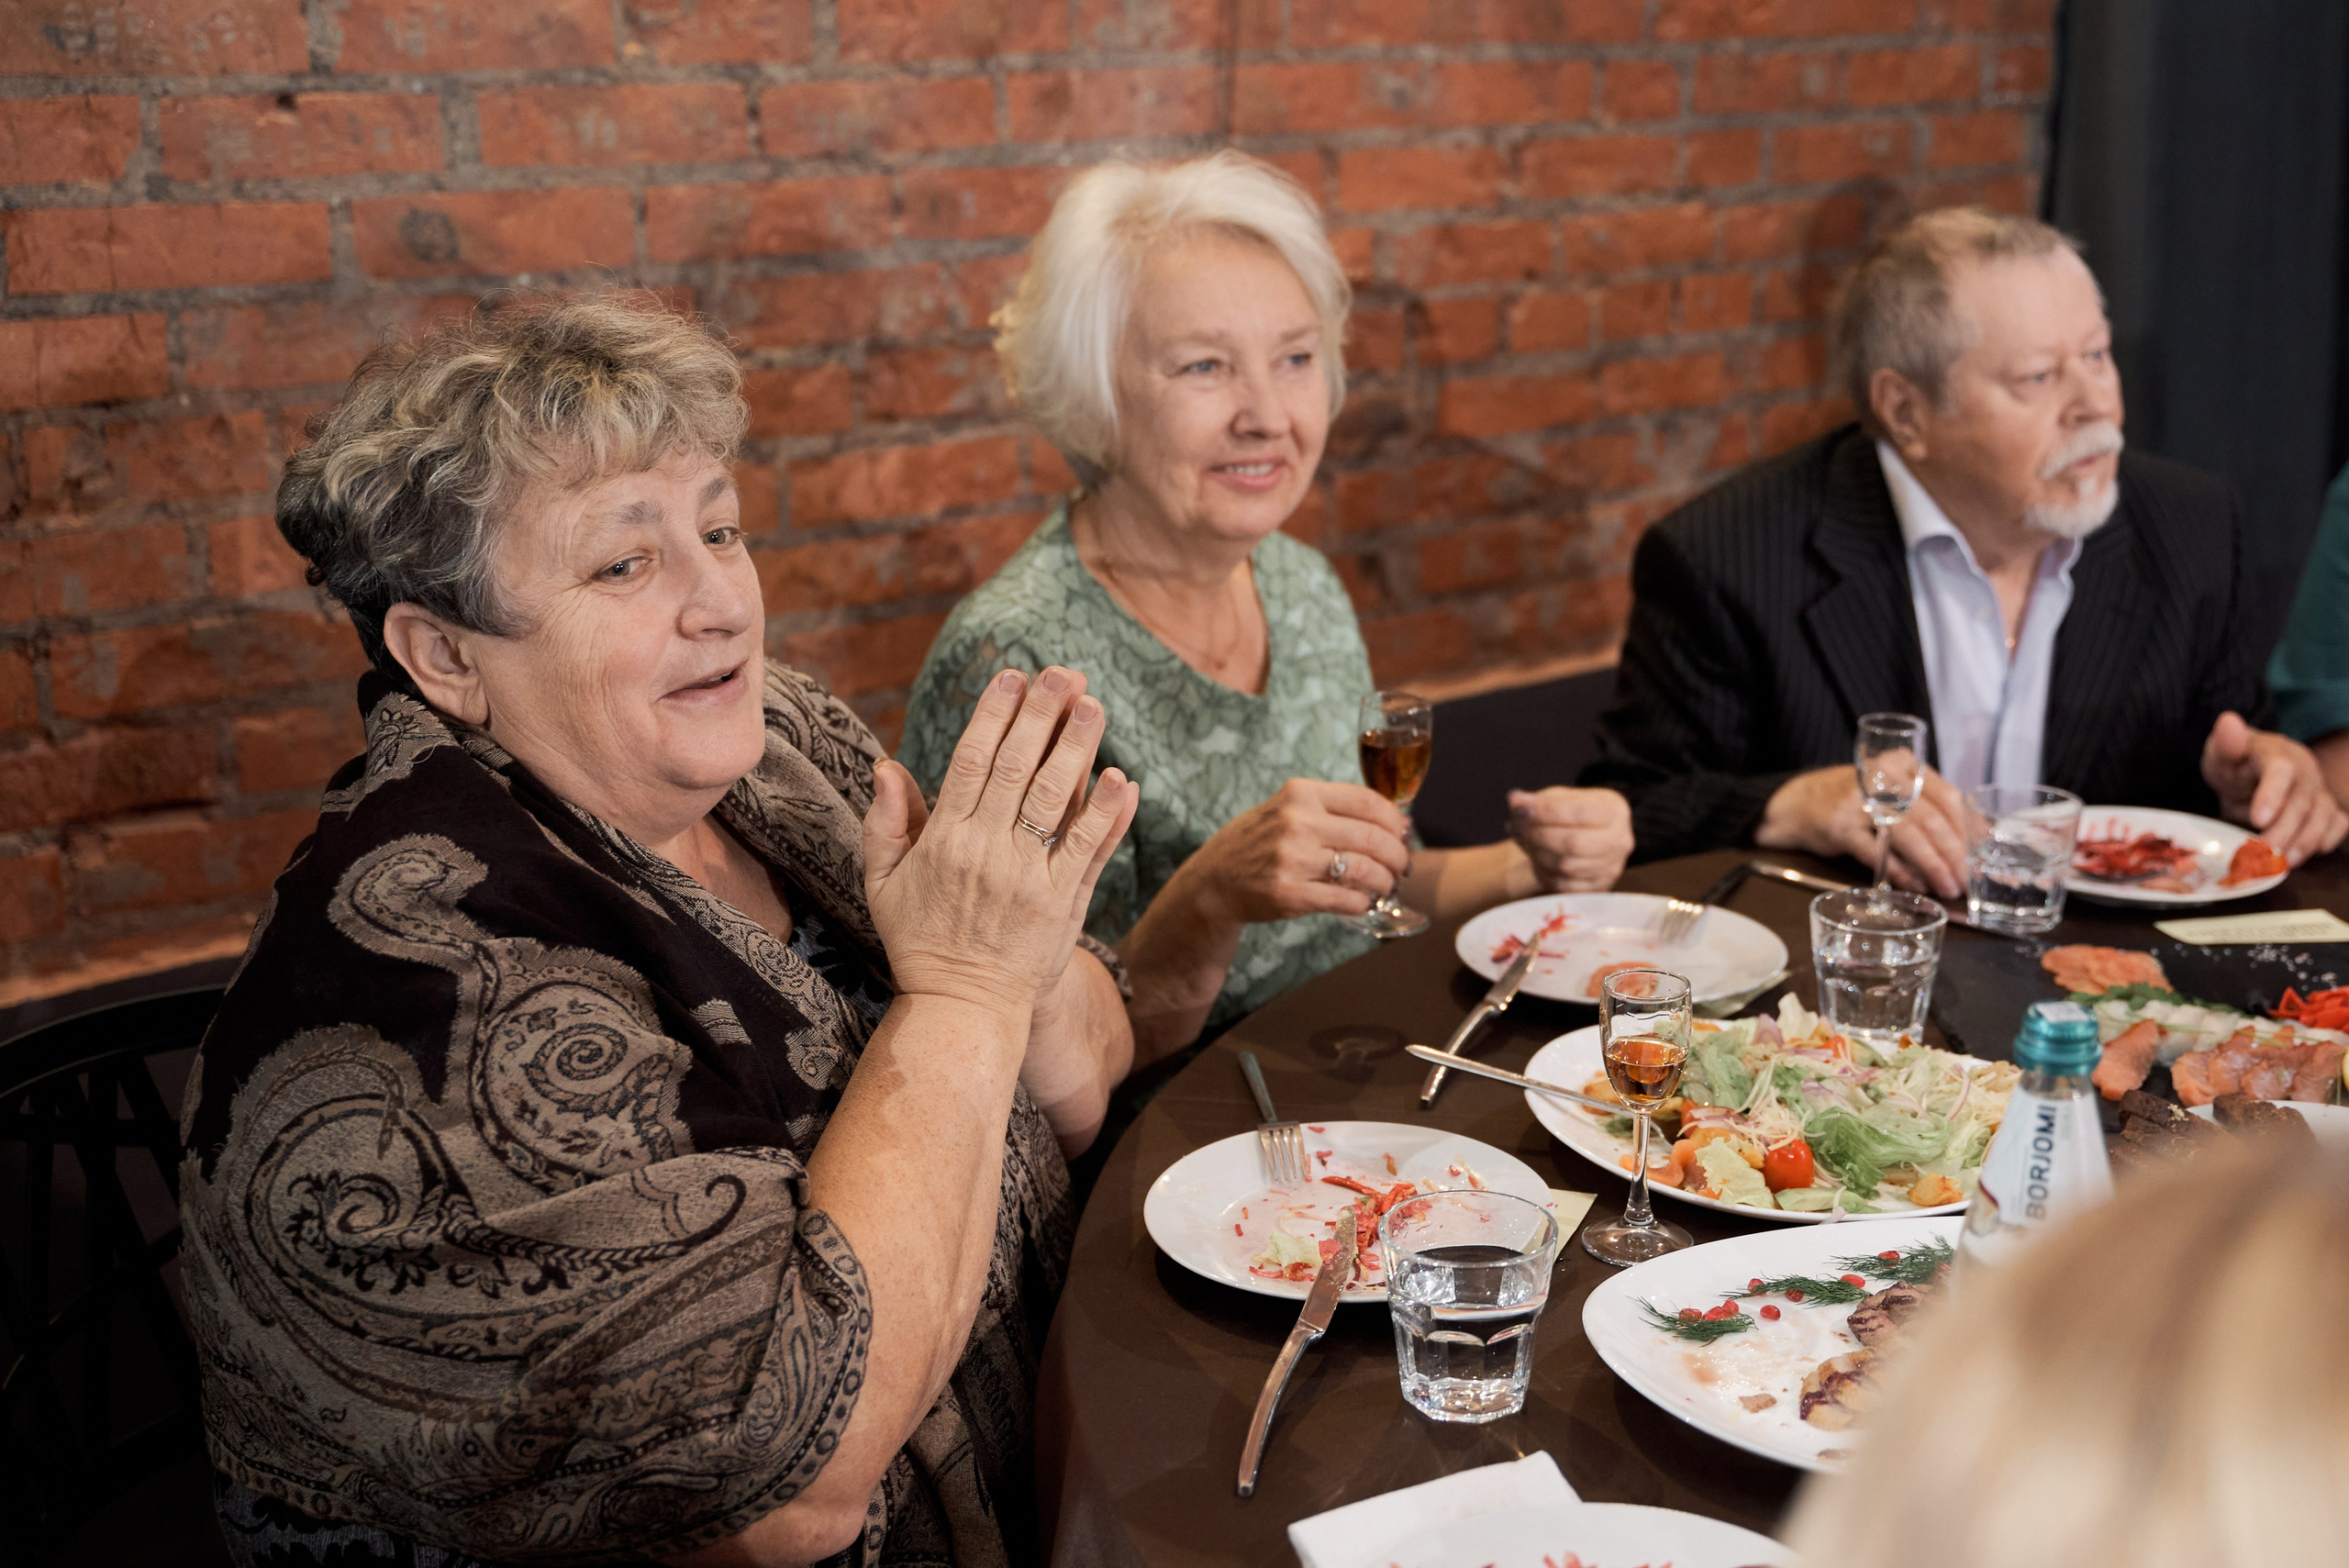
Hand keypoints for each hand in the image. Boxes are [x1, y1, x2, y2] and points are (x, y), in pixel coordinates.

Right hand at [865, 667, 1137, 1016]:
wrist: (962, 1008)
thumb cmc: (920, 941)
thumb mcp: (883, 884)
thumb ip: (885, 823)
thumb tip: (886, 765)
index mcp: (944, 839)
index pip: (971, 761)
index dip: (993, 715)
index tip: (1011, 677)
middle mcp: (986, 851)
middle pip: (1018, 767)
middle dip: (1041, 714)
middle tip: (1062, 672)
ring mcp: (1027, 878)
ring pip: (1056, 799)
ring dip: (1077, 748)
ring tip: (1094, 705)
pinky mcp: (1061, 905)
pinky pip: (1087, 850)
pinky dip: (1106, 814)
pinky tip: (1123, 778)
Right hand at [1182, 778, 1411, 924]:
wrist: (1214, 881)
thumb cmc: (1258, 843)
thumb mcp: (1287, 809)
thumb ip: (1331, 810)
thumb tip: (1394, 821)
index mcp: (1300, 794)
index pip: (1368, 801)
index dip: (1395, 821)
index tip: (1403, 834)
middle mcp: (1297, 823)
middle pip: (1373, 838)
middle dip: (1398, 856)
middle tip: (1402, 867)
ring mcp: (1292, 859)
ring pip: (1364, 870)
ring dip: (1385, 882)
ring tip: (1386, 886)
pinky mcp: (1289, 894)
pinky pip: (1345, 899)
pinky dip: (1362, 902)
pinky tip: (1363, 902)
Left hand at [1507, 787, 1632, 891]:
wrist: (1598, 836)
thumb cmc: (1578, 813)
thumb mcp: (1563, 798)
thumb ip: (1540, 799)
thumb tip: (1515, 800)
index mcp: (1614, 811)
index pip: (1580, 813)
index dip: (1546, 811)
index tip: (1521, 807)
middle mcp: (1620, 841)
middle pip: (1574, 843)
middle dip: (1538, 835)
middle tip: (1517, 826)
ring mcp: (1612, 868)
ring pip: (1566, 866)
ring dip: (1537, 854)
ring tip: (1525, 840)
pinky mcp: (1599, 888)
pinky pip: (1564, 886)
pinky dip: (1544, 873)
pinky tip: (1537, 859)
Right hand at [1755, 763, 1971, 898]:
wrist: (1801, 803)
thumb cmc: (1859, 800)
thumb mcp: (1895, 793)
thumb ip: (1930, 808)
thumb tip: (1977, 840)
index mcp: (1905, 765)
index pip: (1949, 797)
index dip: (1971, 830)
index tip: (1986, 856)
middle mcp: (1884, 778)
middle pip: (1932, 818)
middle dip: (1955, 854)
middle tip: (1967, 879)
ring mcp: (1859, 802)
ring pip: (1908, 835)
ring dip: (1933, 865)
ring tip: (1946, 887)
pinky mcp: (1840, 827)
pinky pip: (1877, 852)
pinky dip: (1900, 871)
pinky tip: (1915, 885)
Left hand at [2201, 711, 2348, 864]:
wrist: (2252, 772)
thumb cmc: (2235, 764)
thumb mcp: (2221, 753)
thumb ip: (2225, 744)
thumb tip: (2227, 722)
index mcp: (2277, 753)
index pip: (2282, 769)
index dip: (2273, 794)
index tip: (2258, 818)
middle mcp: (2305, 771)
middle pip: (2302, 801)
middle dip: (2283, 830)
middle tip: (2261, 853)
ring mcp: (2319, 790)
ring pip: (2324, 815)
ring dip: (2305, 841)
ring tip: (2281, 862)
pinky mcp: (2327, 809)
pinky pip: (2338, 824)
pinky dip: (2325, 840)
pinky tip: (2304, 855)